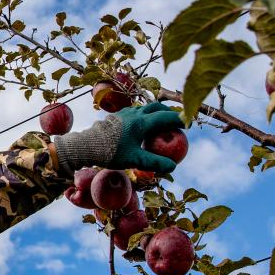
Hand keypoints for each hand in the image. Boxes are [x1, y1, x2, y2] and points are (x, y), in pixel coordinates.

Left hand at [52, 102, 183, 174]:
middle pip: (157, 107)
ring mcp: (125, 113)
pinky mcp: (117, 116)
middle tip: (177, 120)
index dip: (180, 119)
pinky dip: (145, 115)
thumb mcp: (134, 160)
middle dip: (169, 112)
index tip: (188, 124)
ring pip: (145, 108)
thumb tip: (173, 167)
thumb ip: (154, 163)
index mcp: (142, 122)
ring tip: (161, 122)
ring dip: (156, 112)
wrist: (86, 145)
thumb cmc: (111, 153)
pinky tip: (142, 126)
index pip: (167, 117)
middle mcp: (135, 114)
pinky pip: (136, 112)